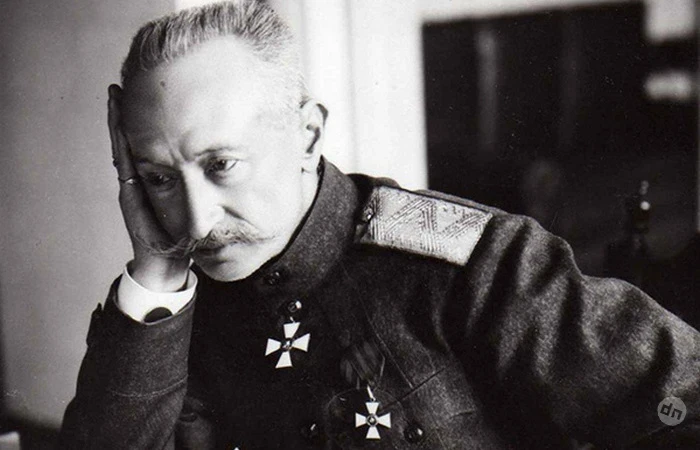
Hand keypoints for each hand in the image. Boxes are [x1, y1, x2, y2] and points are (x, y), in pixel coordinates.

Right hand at [108, 84, 189, 291]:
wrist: (167, 261)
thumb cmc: (181, 237)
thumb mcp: (196, 206)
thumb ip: (201, 188)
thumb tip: (224, 169)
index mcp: (153, 179)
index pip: (145, 145)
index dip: (142, 123)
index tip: (144, 97)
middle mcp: (139, 179)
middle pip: (129, 139)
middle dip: (124, 113)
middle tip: (120, 86)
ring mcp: (131, 185)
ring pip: (122, 146)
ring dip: (117, 121)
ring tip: (114, 96)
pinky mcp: (129, 194)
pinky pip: (124, 163)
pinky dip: (120, 143)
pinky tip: (119, 125)